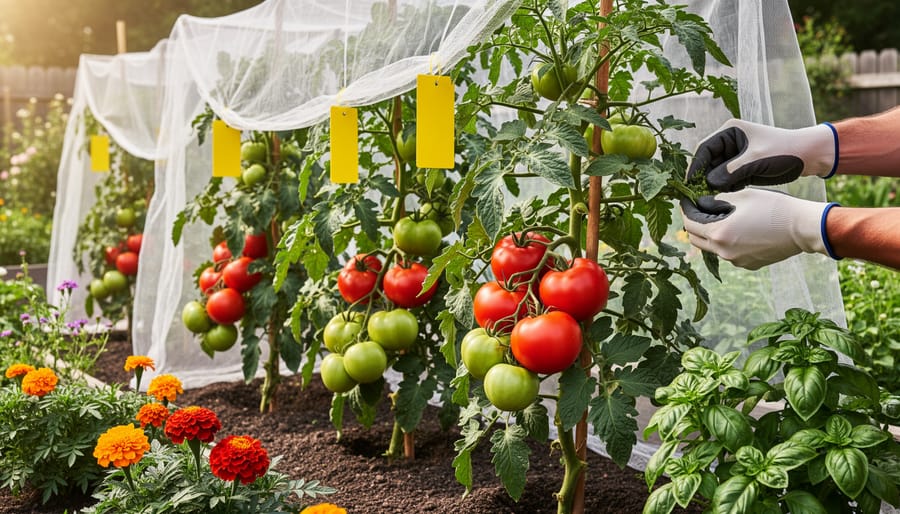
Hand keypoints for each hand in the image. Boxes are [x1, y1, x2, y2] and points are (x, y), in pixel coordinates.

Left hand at [679, 188, 836, 269]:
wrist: (803, 228)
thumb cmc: (774, 207)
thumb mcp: (743, 195)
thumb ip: (717, 199)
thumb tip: (703, 203)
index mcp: (719, 233)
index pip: (689, 223)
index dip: (686, 210)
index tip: (687, 201)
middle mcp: (724, 251)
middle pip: (696, 239)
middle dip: (694, 224)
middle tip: (700, 209)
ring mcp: (736, 260)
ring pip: (713, 247)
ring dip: (711, 234)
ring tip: (722, 217)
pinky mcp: (748, 264)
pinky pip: (730, 253)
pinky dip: (727, 242)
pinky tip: (739, 229)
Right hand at [687, 119, 837, 191]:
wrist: (810, 156)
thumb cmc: (784, 151)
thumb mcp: (755, 160)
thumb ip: (730, 172)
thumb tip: (708, 184)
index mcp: (730, 131)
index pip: (704, 149)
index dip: (695, 166)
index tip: (689, 183)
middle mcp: (730, 142)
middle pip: (707, 162)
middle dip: (703, 178)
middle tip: (697, 195)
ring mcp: (736, 156)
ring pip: (715, 172)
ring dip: (712, 185)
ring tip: (707, 199)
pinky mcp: (743, 168)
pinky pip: (726, 180)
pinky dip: (723, 189)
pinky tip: (722, 198)